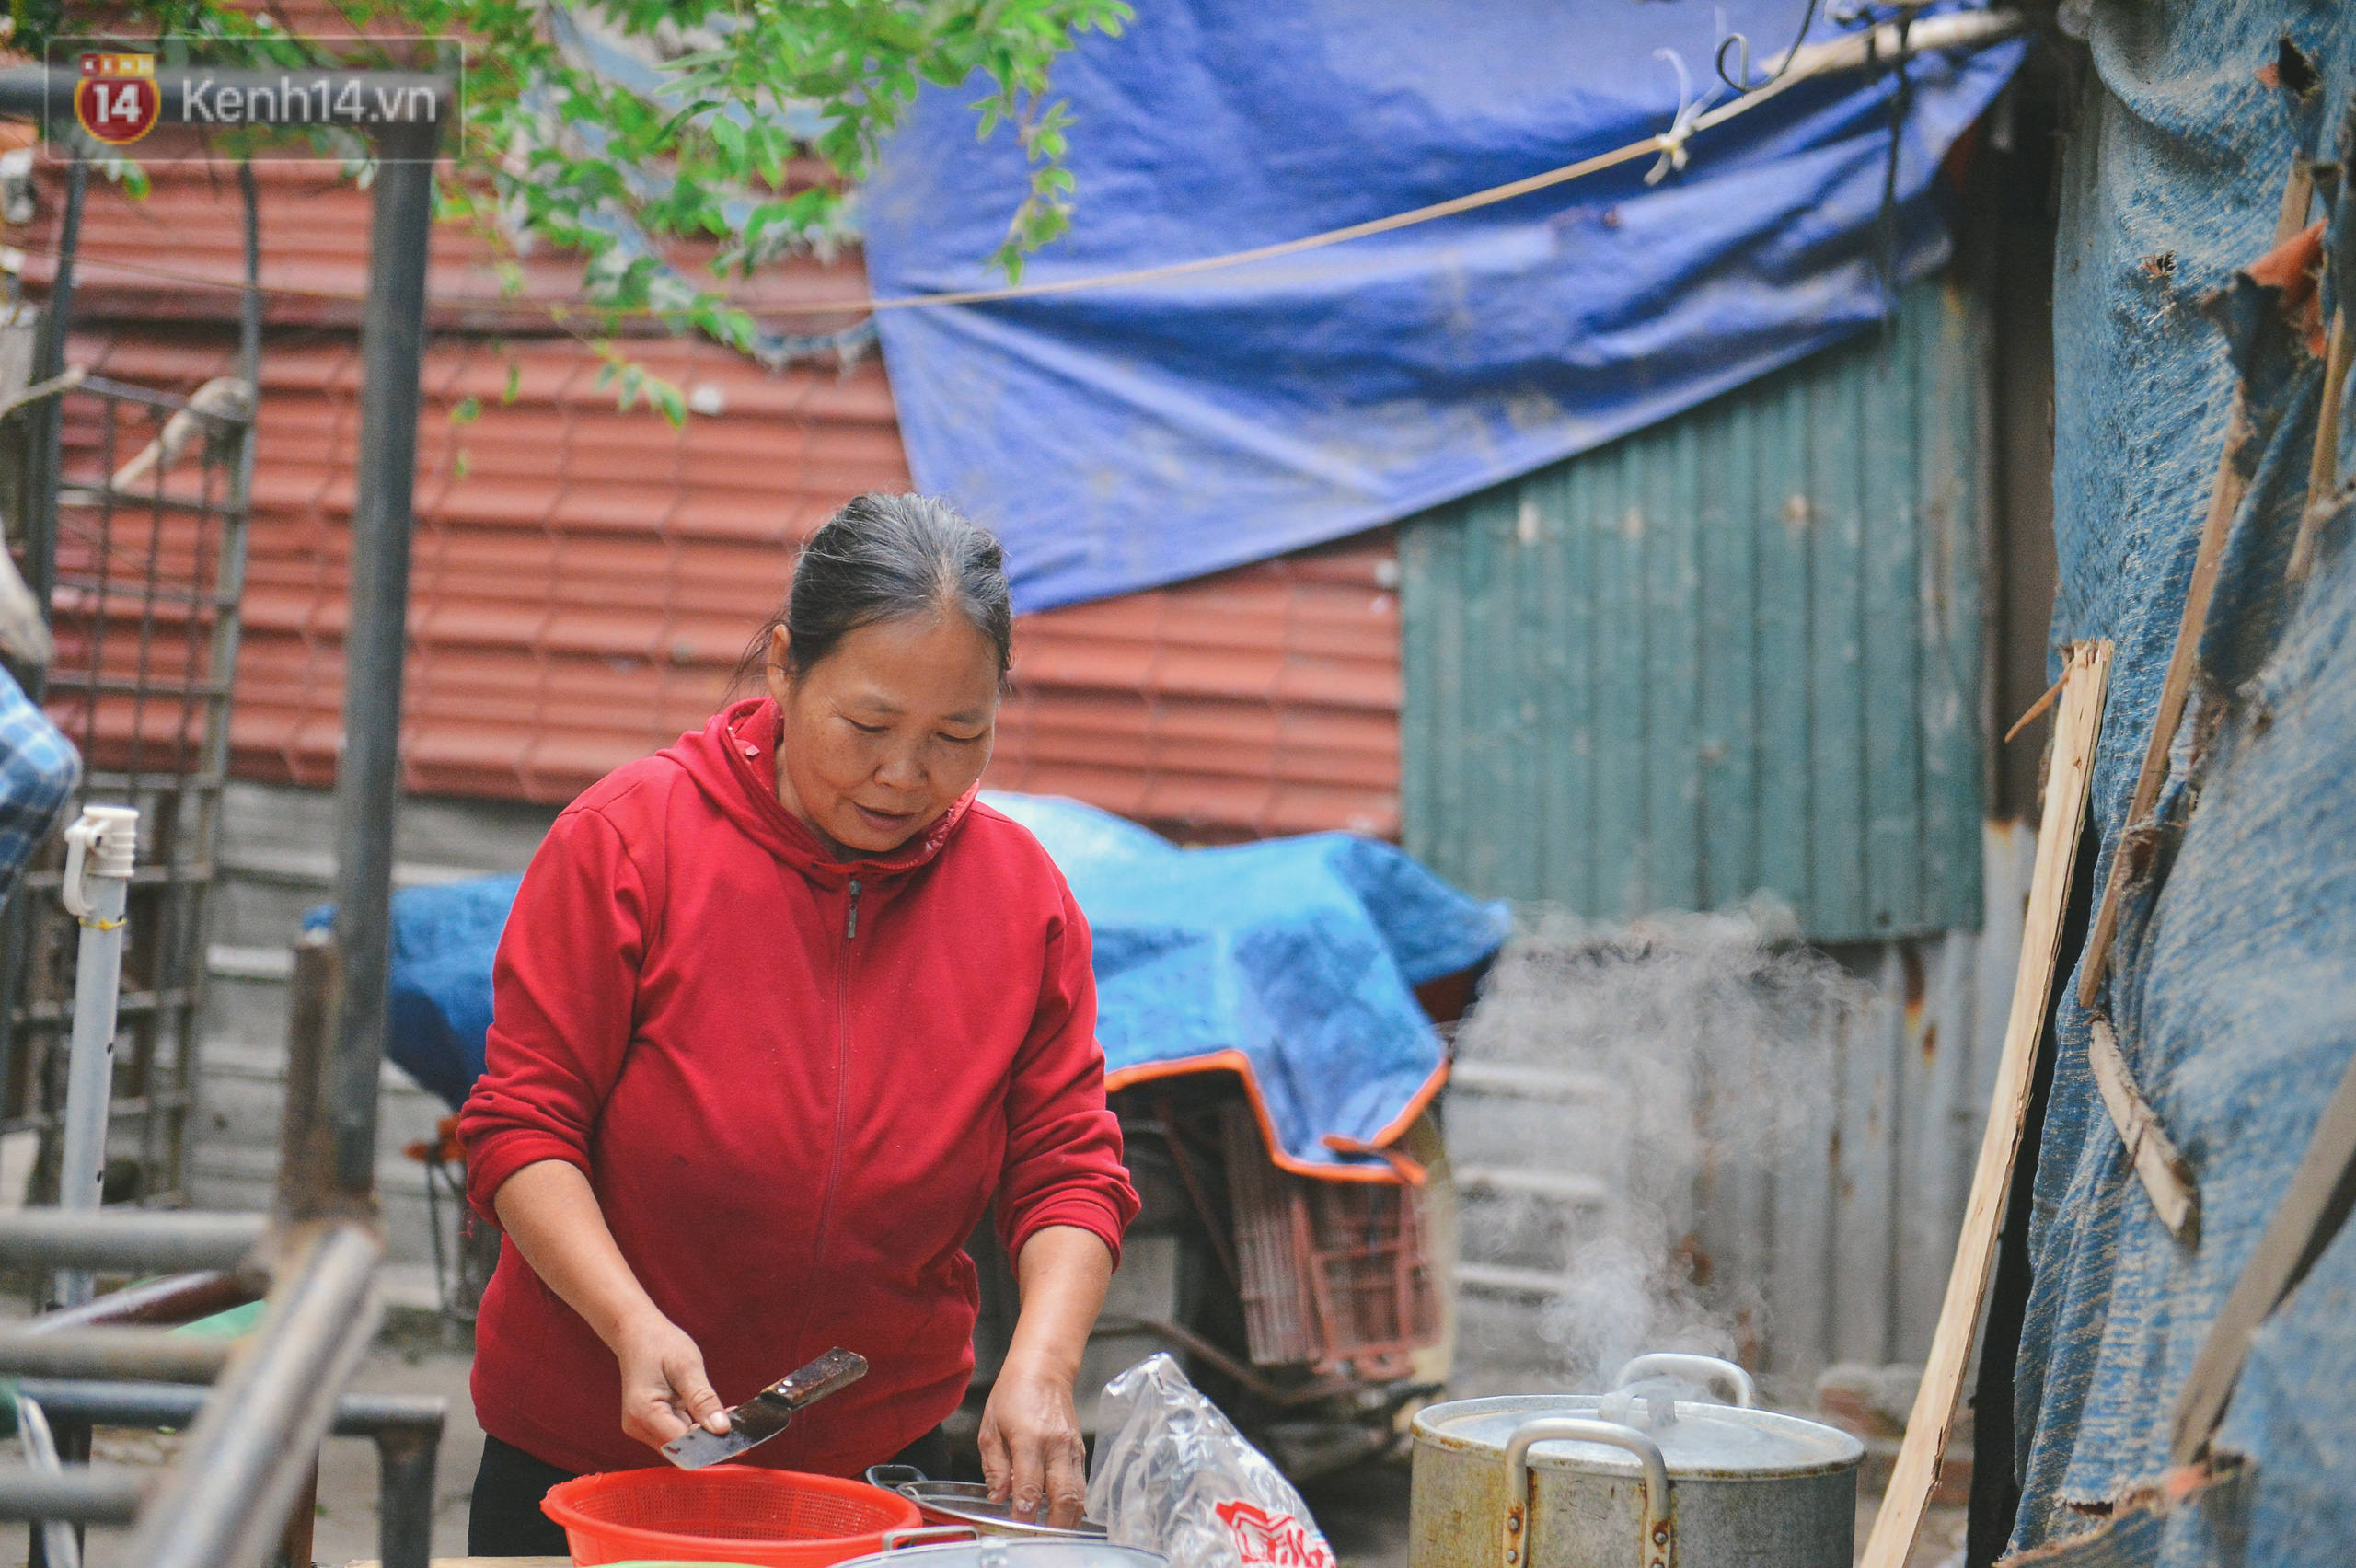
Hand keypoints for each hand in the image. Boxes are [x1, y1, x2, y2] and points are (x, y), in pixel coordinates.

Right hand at [612, 1310, 730, 1448]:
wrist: (636, 1333)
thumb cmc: (660, 1343)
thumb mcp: (687, 1366)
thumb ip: (703, 1400)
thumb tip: (722, 1429)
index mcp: (644, 1413)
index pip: (682, 1445)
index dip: (710, 1446)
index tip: (739, 1440)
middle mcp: (638, 1426)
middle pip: (680, 1449)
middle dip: (709, 1441)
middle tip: (740, 1426)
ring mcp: (641, 1427)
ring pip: (679, 1444)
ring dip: (704, 1434)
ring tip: (729, 1415)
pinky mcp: (648, 1423)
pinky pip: (675, 1433)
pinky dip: (694, 1427)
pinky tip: (712, 1414)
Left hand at [979, 1362, 1087, 1528]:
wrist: (1045, 1370)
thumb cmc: (1013, 1394)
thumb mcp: (990, 1427)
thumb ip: (994, 1465)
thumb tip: (999, 1495)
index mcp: (1030, 1438)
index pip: (1030, 1485)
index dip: (1025, 1511)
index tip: (1017, 1526)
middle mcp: (1056, 1445)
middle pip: (1062, 1496)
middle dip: (1053, 1525)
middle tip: (1040, 1540)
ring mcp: (1072, 1449)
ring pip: (1078, 1494)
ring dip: (1068, 1520)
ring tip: (1055, 1537)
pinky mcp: (1080, 1451)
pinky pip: (1081, 1484)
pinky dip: (1075, 1505)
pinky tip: (1065, 1518)